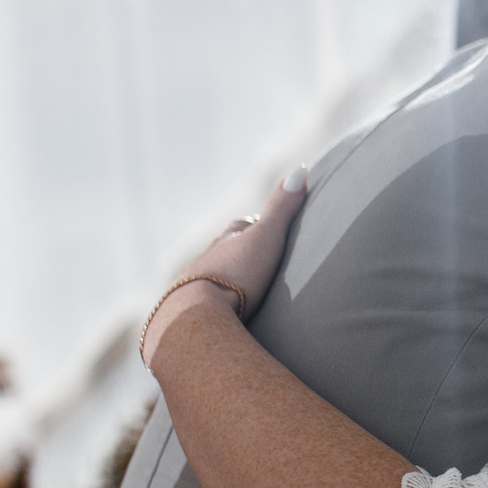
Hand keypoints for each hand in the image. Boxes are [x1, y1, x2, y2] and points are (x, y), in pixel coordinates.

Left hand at [141, 167, 308, 369]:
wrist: (195, 318)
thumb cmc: (235, 275)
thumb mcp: (265, 238)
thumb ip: (281, 208)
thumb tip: (300, 169)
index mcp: (225, 243)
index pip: (240, 227)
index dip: (252, 227)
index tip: (263, 228)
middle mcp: (205, 262)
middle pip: (222, 252)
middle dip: (235, 253)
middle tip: (252, 259)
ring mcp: (192, 290)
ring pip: (209, 279)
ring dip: (221, 282)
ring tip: (238, 291)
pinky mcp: (188, 318)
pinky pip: (201, 308)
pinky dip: (212, 308)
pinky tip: (222, 318)